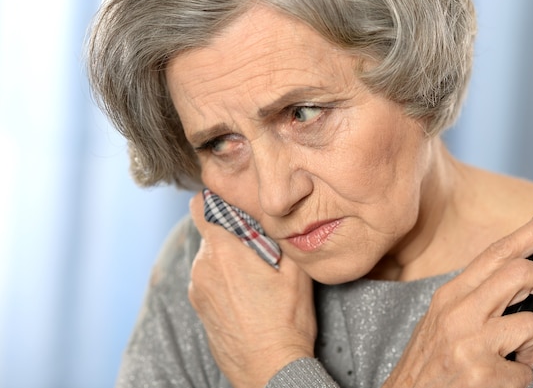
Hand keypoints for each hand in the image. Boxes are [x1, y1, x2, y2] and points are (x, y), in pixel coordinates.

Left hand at [187, 192, 316, 387]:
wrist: (269, 369)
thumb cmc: (285, 321)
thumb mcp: (295, 271)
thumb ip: (278, 236)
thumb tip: (273, 215)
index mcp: (223, 251)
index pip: (200, 206)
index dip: (216, 201)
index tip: (236, 207)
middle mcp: (202, 267)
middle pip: (210, 233)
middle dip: (232, 234)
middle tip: (259, 248)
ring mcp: (197, 290)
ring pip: (210, 258)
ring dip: (228, 259)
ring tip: (256, 277)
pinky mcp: (199, 308)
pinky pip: (208, 280)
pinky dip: (223, 280)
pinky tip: (247, 296)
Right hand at [383, 205, 532, 387]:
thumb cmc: (429, 362)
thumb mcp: (445, 319)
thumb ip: (477, 298)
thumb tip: (519, 281)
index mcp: (451, 295)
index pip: (497, 252)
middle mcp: (458, 311)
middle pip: (519, 273)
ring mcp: (469, 341)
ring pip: (531, 323)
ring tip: (513, 359)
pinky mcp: (481, 372)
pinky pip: (526, 370)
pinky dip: (520, 378)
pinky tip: (498, 381)